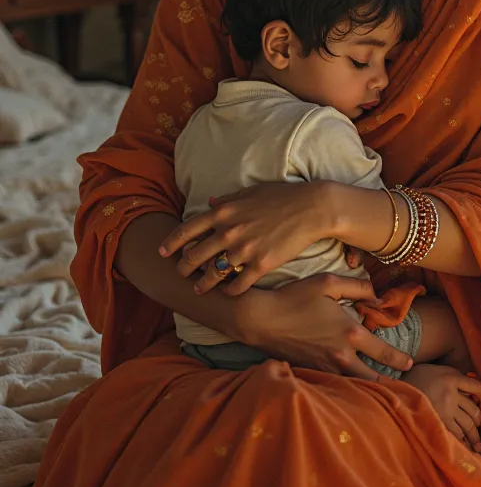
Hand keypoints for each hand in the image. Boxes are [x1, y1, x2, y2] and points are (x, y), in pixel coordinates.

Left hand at [159, 182, 330, 295]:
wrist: (311, 209)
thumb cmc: (282, 196)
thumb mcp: (250, 193)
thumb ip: (227, 199)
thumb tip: (210, 202)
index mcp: (224, 212)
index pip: (186, 230)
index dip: (170, 243)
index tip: (162, 252)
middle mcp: (229, 231)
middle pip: (194, 256)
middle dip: (183, 268)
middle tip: (180, 274)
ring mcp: (244, 250)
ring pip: (212, 274)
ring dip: (202, 284)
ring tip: (199, 289)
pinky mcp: (261, 265)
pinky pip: (237, 285)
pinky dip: (229, 292)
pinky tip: (228, 293)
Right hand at [235, 275, 413, 380]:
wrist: (262, 319)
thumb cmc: (295, 297)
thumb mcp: (328, 282)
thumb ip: (357, 287)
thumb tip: (377, 296)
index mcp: (351, 333)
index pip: (384, 352)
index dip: (400, 360)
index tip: (410, 364)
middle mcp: (342, 355)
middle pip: (373, 377)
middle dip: (388, 381)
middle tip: (399, 382)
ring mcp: (325, 367)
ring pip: (354, 383)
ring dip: (367, 384)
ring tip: (378, 386)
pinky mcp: (311, 371)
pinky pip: (335, 382)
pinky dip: (346, 385)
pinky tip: (349, 382)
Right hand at [403, 363, 480, 457]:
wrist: (395, 390)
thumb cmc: (414, 379)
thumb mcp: (434, 369)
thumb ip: (451, 377)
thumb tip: (469, 391)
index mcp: (451, 377)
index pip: (478, 386)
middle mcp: (451, 393)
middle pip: (474, 410)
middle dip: (479, 420)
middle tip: (479, 426)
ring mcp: (446, 409)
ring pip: (468, 424)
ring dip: (475, 436)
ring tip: (478, 444)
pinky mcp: (439, 422)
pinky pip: (457, 434)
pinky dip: (464, 442)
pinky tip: (467, 447)